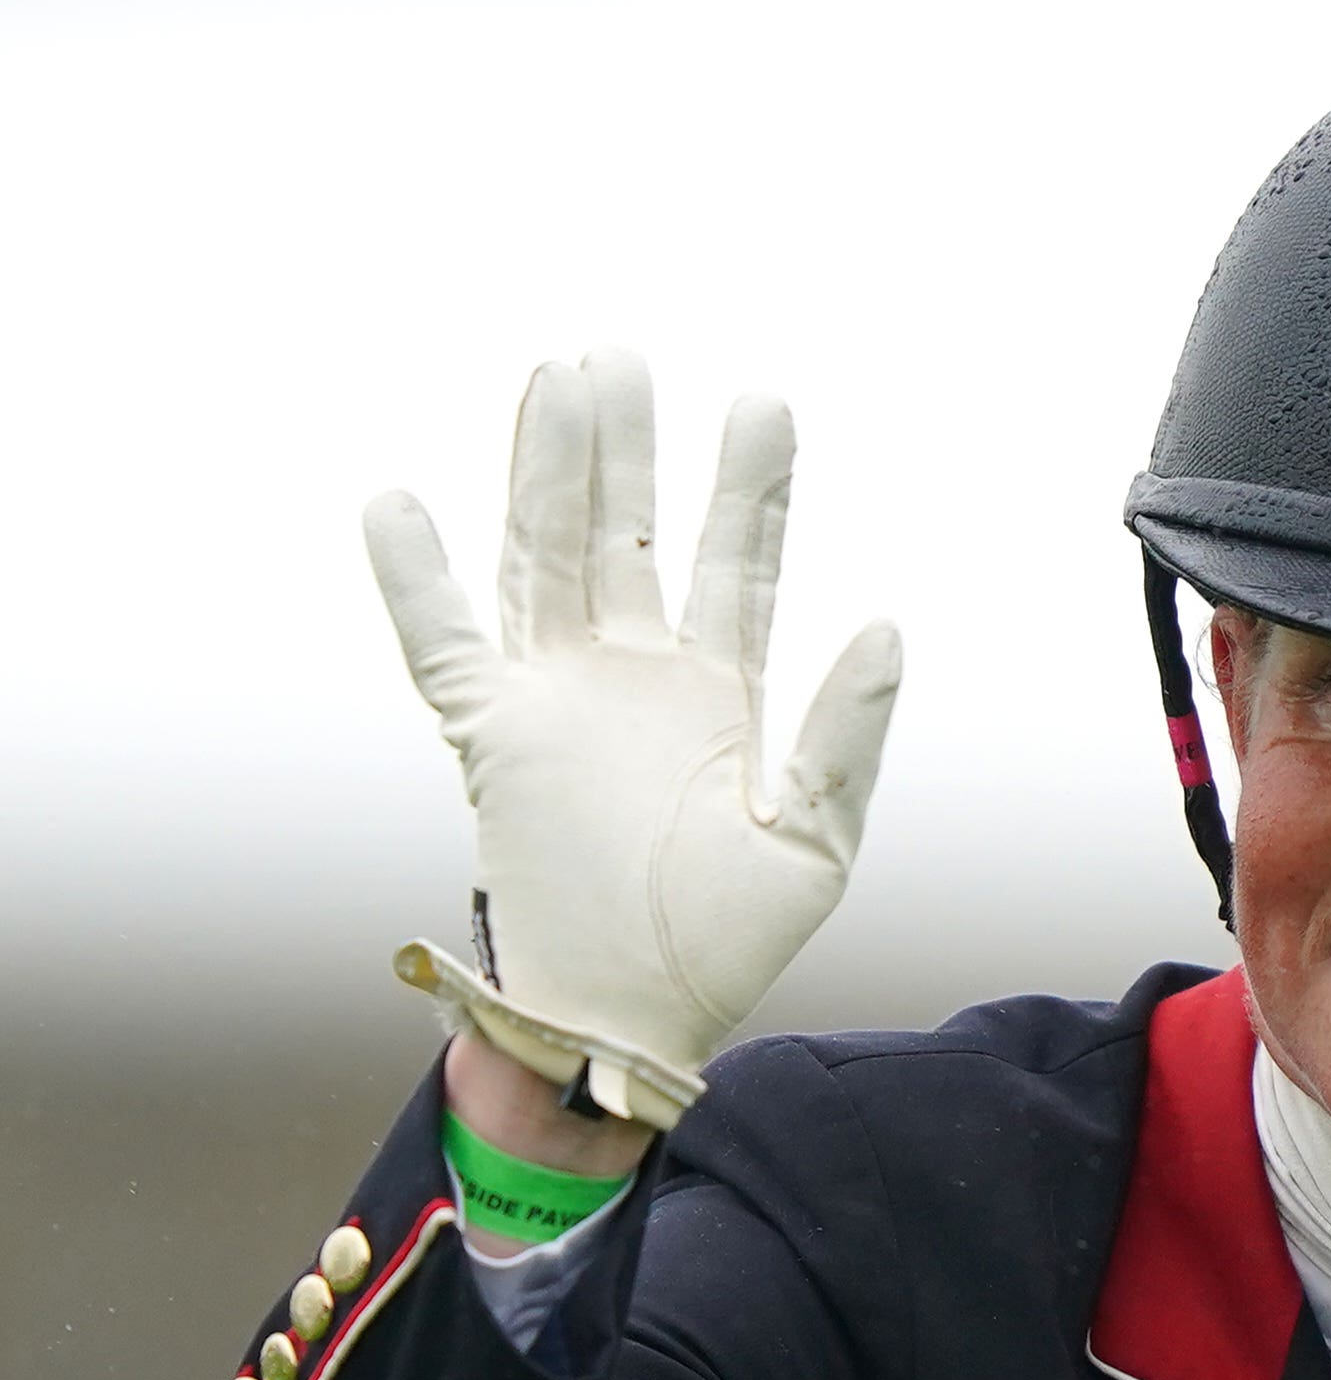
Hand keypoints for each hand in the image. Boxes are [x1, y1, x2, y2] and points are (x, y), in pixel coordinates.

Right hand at [364, 348, 899, 1128]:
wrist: (631, 1027)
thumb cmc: (726, 947)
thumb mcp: (815, 841)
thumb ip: (846, 734)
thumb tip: (884, 623)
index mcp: (718, 696)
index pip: (734, 565)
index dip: (749, 488)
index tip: (764, 403)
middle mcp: (635, 681)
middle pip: (626, 536)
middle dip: (631, 449)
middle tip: (626, 352)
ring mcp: (560, 704)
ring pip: (546, 562)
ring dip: (545, 475)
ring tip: (554, 379)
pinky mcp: (496, 744)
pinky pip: (445, 648)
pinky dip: (417, 581)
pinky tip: (397, 504)